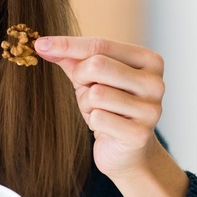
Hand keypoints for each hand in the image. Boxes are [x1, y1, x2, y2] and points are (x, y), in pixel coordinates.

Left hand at [34, 36, 164, 178]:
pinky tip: (105, 128)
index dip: (67, 45)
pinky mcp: (140, 134)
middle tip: (86, 90)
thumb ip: (72, 58)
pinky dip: (93, 122)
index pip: (100, 45)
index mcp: (149, 61)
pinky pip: (98, 119)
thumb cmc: (109, 107)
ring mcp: (151, 109)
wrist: (127, 152)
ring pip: (95, 94)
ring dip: (86, 104)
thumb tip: (42, 45)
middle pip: (97, 65)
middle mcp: (155, 83)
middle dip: (80, 78)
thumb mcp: (91, 78)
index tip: (40, 44)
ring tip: (99, 112)